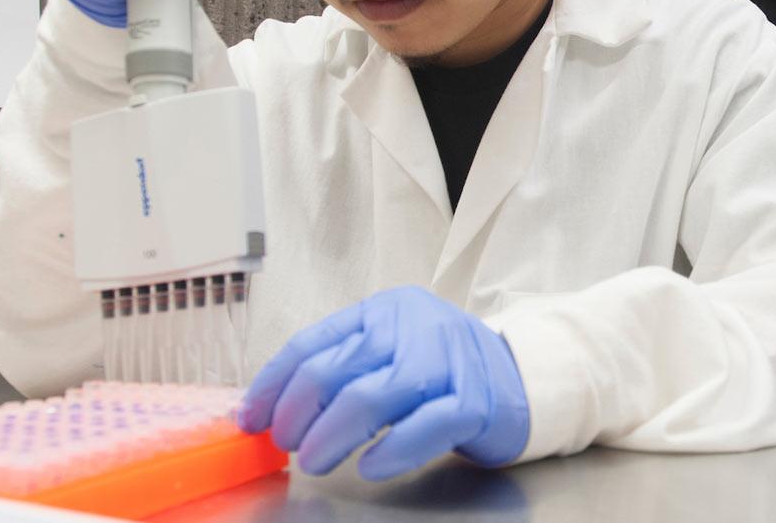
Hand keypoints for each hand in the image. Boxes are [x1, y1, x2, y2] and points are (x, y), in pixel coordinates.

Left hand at [238, 286, 529, 480]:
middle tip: (288, 445)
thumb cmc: (445, 372)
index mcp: (385, 309)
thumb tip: (272, 409)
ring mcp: (448, 360)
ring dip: (333, 435)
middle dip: (298, 415)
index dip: (274, 385)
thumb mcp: (391, 353)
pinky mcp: (476, 400)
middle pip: (335, 371)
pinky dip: (391, 449)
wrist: (523, 379)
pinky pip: (424, 426)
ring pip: (372, 396)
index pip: (313, 343)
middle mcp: (415, 325)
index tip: (252, 418)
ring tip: (316, 460)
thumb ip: (342, 370)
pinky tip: (370, 466)